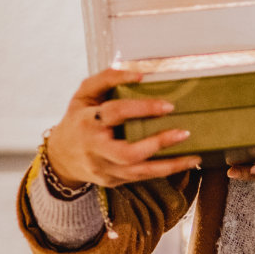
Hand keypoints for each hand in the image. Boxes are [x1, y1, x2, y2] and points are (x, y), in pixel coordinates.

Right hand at [44, 68, 201, 187]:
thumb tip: (139, 72)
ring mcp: (104, 169)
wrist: (61, 156)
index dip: (141, 108)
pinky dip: (166, 171)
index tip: (167, 105)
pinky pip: (143, 178)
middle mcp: (95, 150)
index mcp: (87, 123)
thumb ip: (107, 79)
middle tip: (183, 132)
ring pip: (139, 172)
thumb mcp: (84, 94)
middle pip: (127, 153)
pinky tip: (186, 162)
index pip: (114, 114)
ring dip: (170, 164)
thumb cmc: (78, 119)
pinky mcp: (113, 181)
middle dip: (157, 143)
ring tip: (194, 155)